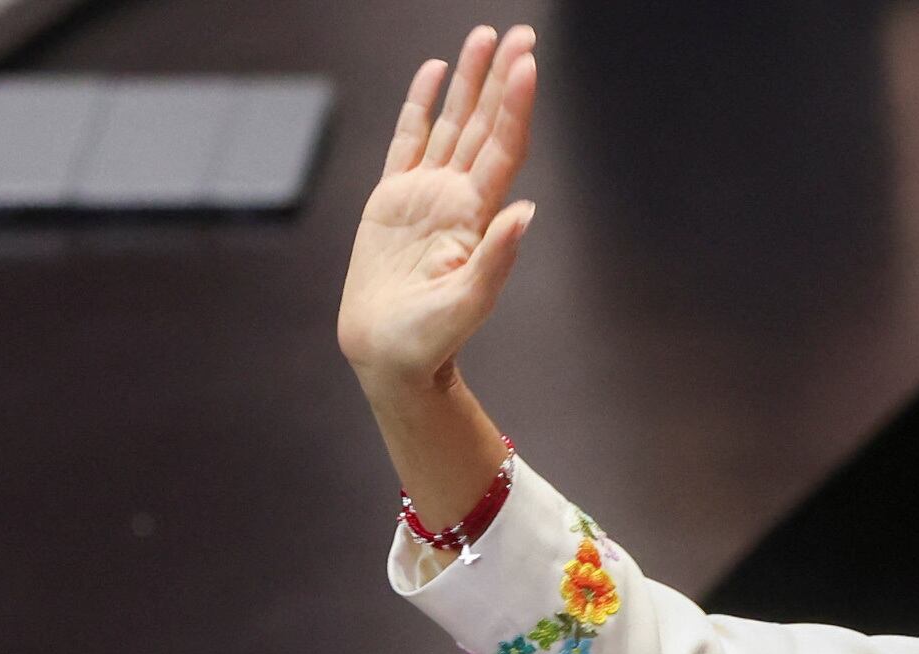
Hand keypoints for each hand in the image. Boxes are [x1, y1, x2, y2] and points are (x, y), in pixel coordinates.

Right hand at [338, 24, 537, 392]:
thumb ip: (494, 261)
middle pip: (484, 125)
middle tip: (520, 32)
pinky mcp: (393, 199)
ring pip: (451, 123)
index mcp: (475, 217)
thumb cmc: (429, 342)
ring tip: (484, 37)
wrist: (390, 357)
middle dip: (500, 79)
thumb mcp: (466, 305)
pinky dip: (421, 104)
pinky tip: (433, 72)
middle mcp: (456, 198)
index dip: (514, 106)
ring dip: (468, 82)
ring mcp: (426, 195)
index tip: (528, 64)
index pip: (502, 149)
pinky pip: (409, 139)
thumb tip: (525, 215)